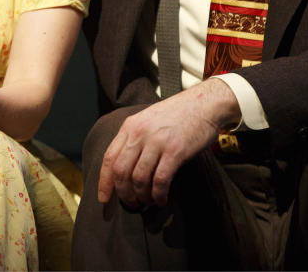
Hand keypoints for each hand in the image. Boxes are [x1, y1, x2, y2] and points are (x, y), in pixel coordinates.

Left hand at [97, 79, 239, 207]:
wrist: (204, 103)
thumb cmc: (178, 113)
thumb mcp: (148, 119)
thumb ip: (135, 138)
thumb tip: (126, 170)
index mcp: (130, 126)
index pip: (109, 158)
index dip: (104, 182)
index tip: (104, 199)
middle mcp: (140, 133)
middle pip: (121, 171)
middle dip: (124, 194)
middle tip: (131, 204)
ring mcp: (157, 141)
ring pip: (139, 179)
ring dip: (142, 196)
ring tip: (148, 202)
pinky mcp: (175, 151)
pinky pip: (160, 180)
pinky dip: (158, 195)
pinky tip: (161, 199)